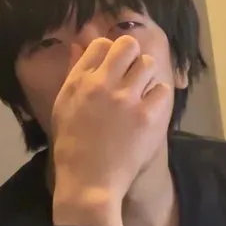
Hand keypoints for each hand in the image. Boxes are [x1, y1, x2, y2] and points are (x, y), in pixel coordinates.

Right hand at [50, 36, 173, 225]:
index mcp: (79, 81)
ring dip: (145, 75)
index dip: (109, 52)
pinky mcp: (147, 116)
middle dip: (131, 56)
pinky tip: (149, 108)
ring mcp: (126, 99)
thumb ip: (74, 72)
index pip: (100, 44)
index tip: (112, 67)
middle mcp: (102, 84)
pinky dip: (157, 96)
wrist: (89, 182)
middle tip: (131, 74)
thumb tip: (79, 43)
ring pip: (147, 64)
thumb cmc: (71, 145)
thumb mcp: (63, 105)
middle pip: (127, 46)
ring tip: (141, 92)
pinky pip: (162, 89)